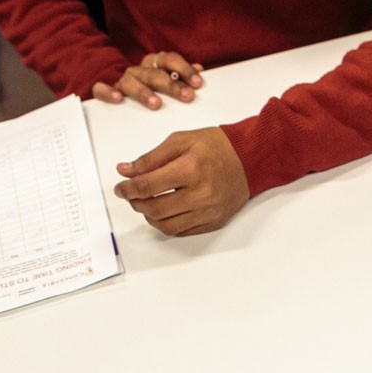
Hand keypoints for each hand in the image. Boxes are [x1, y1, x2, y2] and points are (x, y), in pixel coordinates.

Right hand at [93, 50, 203, 108]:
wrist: (120, 90)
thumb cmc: (151, 87)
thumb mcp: (168, 79)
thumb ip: (183, 75)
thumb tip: (201, 70)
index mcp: (155, 63)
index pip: (170, 60)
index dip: (185, 69)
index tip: (197, 83)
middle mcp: (140, 70)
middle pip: (156, 74)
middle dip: (172, 85)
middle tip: (187, 97)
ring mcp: (123, 80)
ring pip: (132, 81)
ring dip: (144, 92)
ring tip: (156, 104)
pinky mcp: (106, 90)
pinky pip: (102, 89)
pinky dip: (108, 92)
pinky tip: (118, 99)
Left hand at [113, 127, 249, 236]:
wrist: (250, 159)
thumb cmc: (216, 146)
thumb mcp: (181, 140)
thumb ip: (151, 157)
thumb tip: (126, 171)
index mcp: (191, 169)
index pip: (148, 186)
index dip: (128, 189)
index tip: (121, 188)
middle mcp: (201, 194)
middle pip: (155, 209)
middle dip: (136, 203)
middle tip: (131, 195)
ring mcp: (209, 211)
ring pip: (166, 226)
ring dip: (149, 216)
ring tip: (147, 203)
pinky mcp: (214, 222)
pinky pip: (182, 232)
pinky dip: (167, 224)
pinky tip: (164, 211)